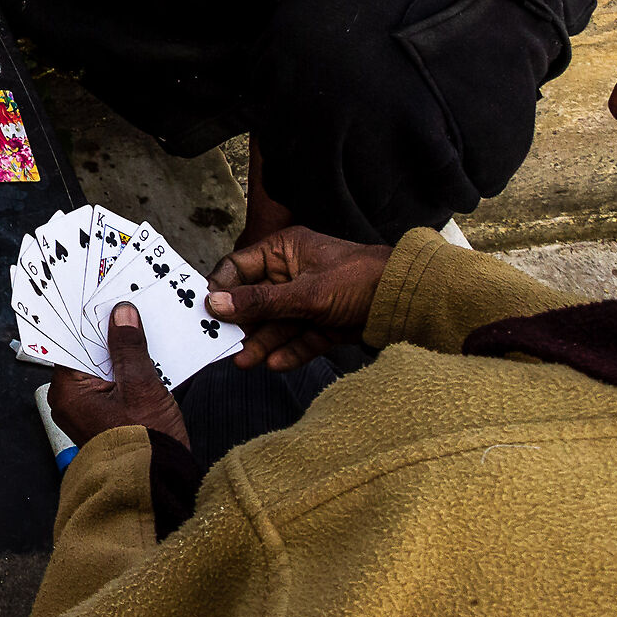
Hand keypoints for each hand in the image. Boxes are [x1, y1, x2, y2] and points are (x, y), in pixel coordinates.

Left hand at [45, 303, 190, 446]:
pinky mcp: (107, 419)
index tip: (100, 296)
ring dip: (122, 350)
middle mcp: (71, 402)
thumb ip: (129, 349)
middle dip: (108, 332)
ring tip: (141, 323)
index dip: (88, 318)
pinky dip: (129, 371)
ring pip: (104, 369)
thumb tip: (121, 314)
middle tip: (125, 304)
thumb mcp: (140, 387)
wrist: (157, 489)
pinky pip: (114, 385)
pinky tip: (149, 353)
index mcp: (67, 392)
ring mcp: (88, 412)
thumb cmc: (146, 444)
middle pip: (88, 354)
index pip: (71, 342)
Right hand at [206, 227, 393, 371]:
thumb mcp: (306, 292)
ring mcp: (308, 301)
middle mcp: (292, 275)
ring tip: (244, 362)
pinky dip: (288, 352)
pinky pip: (299, 339)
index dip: (222, 288)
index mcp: (285, 251)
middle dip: (242, 324)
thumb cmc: (359, 280)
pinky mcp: (324, 325)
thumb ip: (260, 302)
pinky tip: (275, 364)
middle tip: (222, 343)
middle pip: (256, 301)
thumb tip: (215, 303)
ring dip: (261, 343)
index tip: (206, 311)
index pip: (240, 267)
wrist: (410, 301)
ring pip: (276, 324)